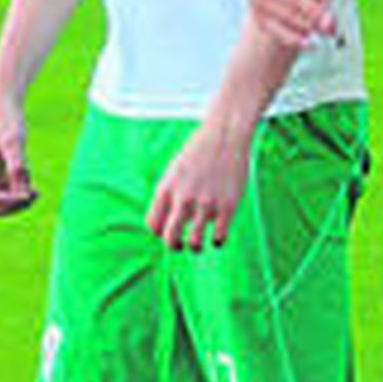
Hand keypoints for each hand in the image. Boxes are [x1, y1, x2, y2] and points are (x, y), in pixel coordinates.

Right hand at [0, 95, 37, 216]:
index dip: (8, 202)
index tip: (30, 194)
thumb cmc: (6, 118)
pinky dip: (17, 193)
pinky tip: (32, 188)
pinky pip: (4, 191)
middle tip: (35, 196)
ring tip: (36, 193)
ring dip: (16, 201)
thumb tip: (22, 193)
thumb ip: (17, 166)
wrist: (2, 101)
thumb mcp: (14, 141)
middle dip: (12, 206)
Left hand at [146, 124, 250, 250]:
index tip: (169, 230)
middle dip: (174, 246)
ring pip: (194, 243)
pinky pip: (219, 237)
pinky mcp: (228, 205)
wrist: (226, 134)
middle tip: (180, 245)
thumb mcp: (174, 170)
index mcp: (166, 189)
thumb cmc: (200, 152)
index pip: (154, 225)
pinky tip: (218, 235)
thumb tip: (166, 222)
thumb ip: (169, 195)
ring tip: (198, 244)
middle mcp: (184, 198)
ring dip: (195, 247)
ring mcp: (206, 203)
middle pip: (170, 238)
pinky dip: (217, 242)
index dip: (160, 232)